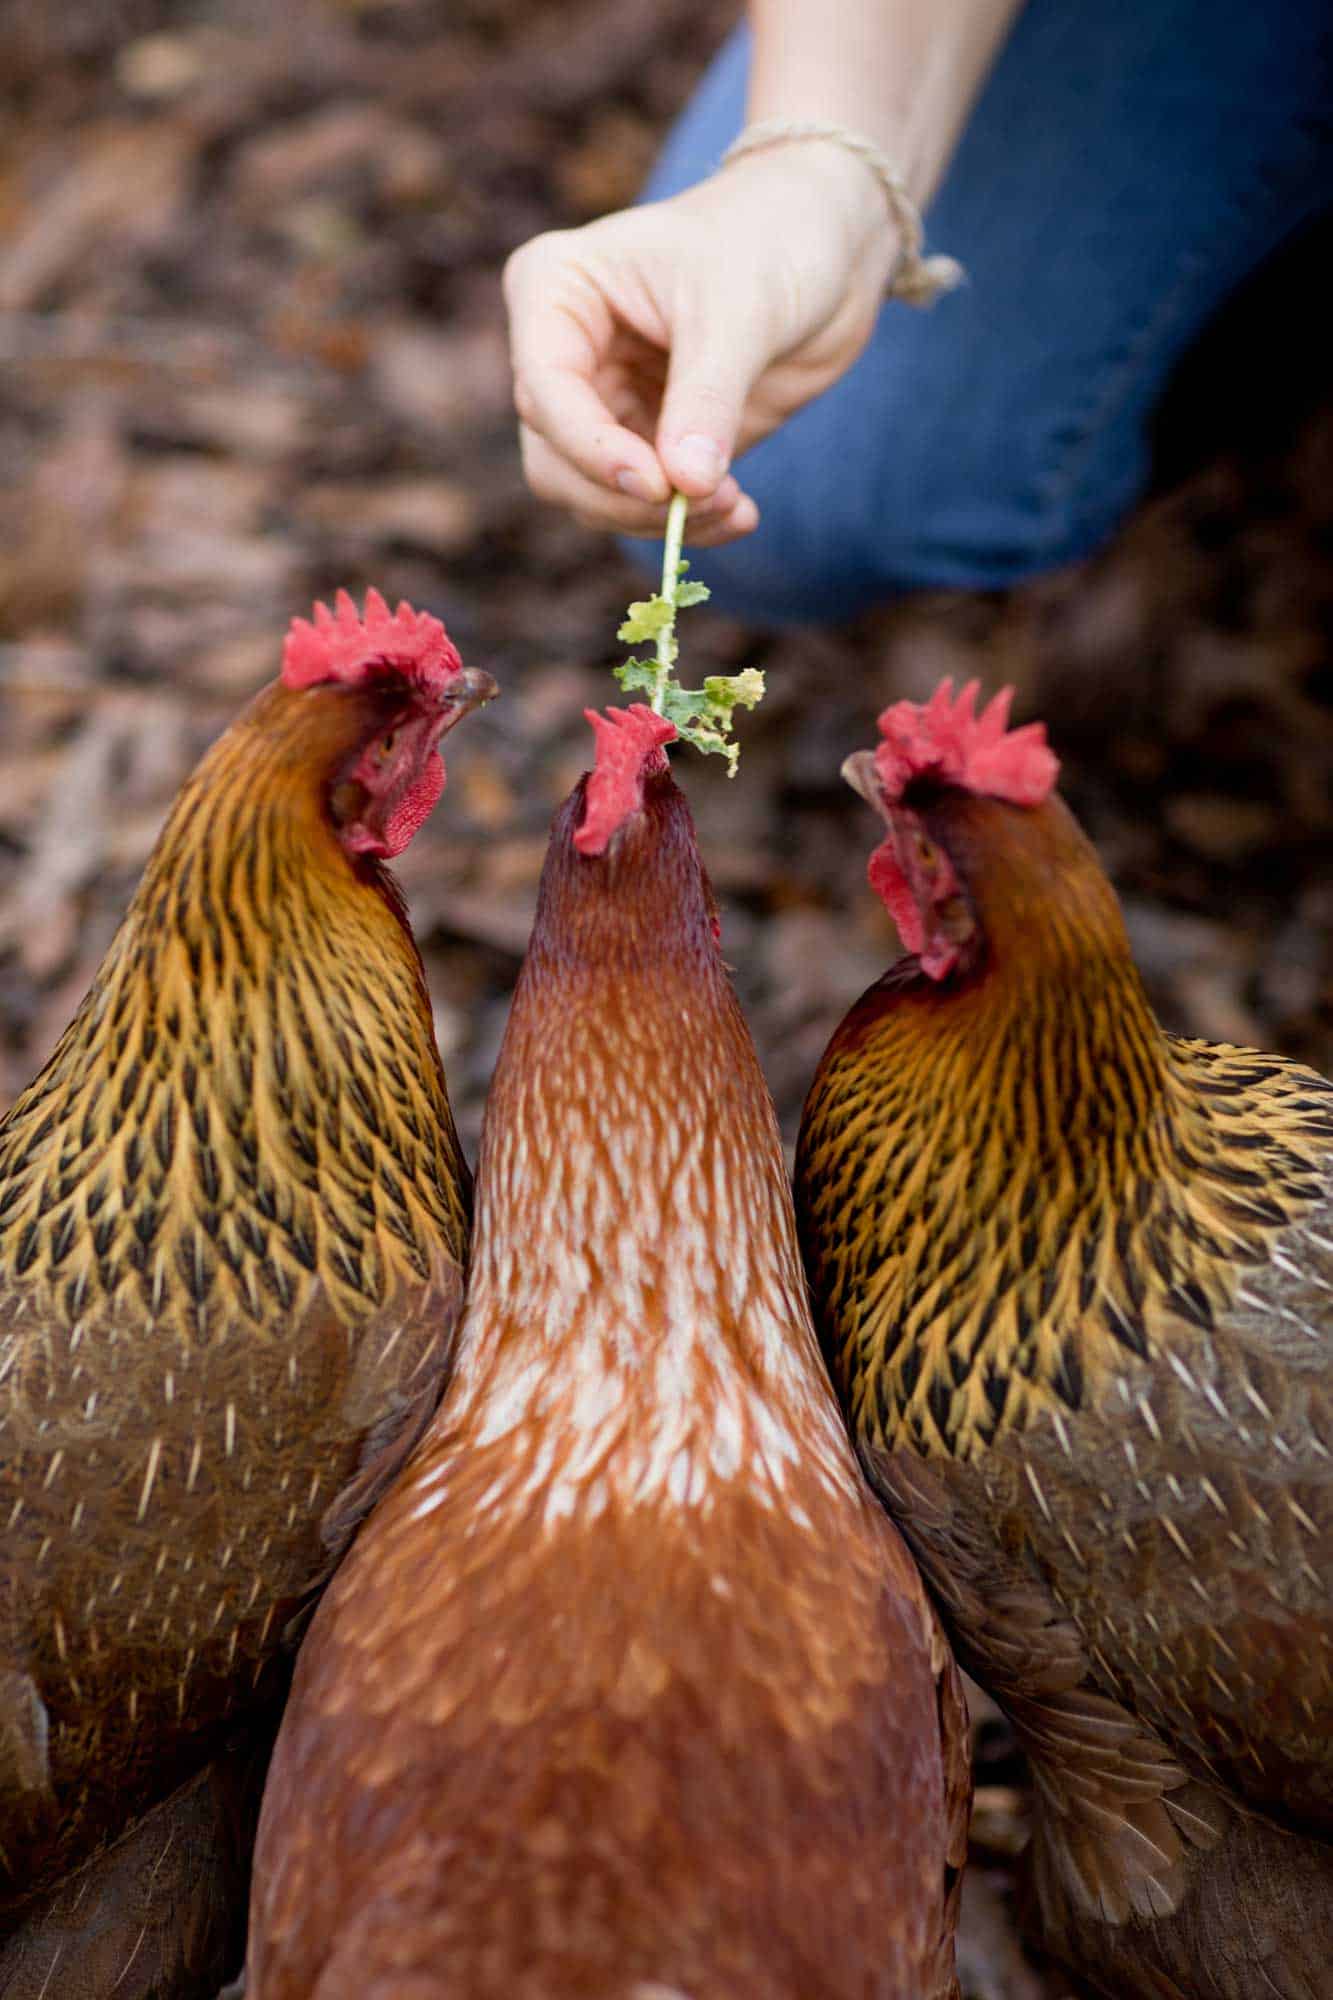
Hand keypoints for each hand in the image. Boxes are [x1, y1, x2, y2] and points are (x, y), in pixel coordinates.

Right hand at [503, 143, 899, 544]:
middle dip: (626, 498)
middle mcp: (563, 354)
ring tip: (734, 508)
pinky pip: (644, 506)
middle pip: (555, 460)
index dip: (592, 450)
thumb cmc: (770, 239)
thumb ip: (707, 400)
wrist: (823, 246)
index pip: (544, 392)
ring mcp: (602, 403)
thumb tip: (686, 486)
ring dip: (659, 521)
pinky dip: (688, 522)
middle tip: (706, 503)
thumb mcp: (740, 311)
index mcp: (554, 292)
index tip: (658, 485)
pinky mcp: (647, 441)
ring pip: (593, 496)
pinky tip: (740, 513)